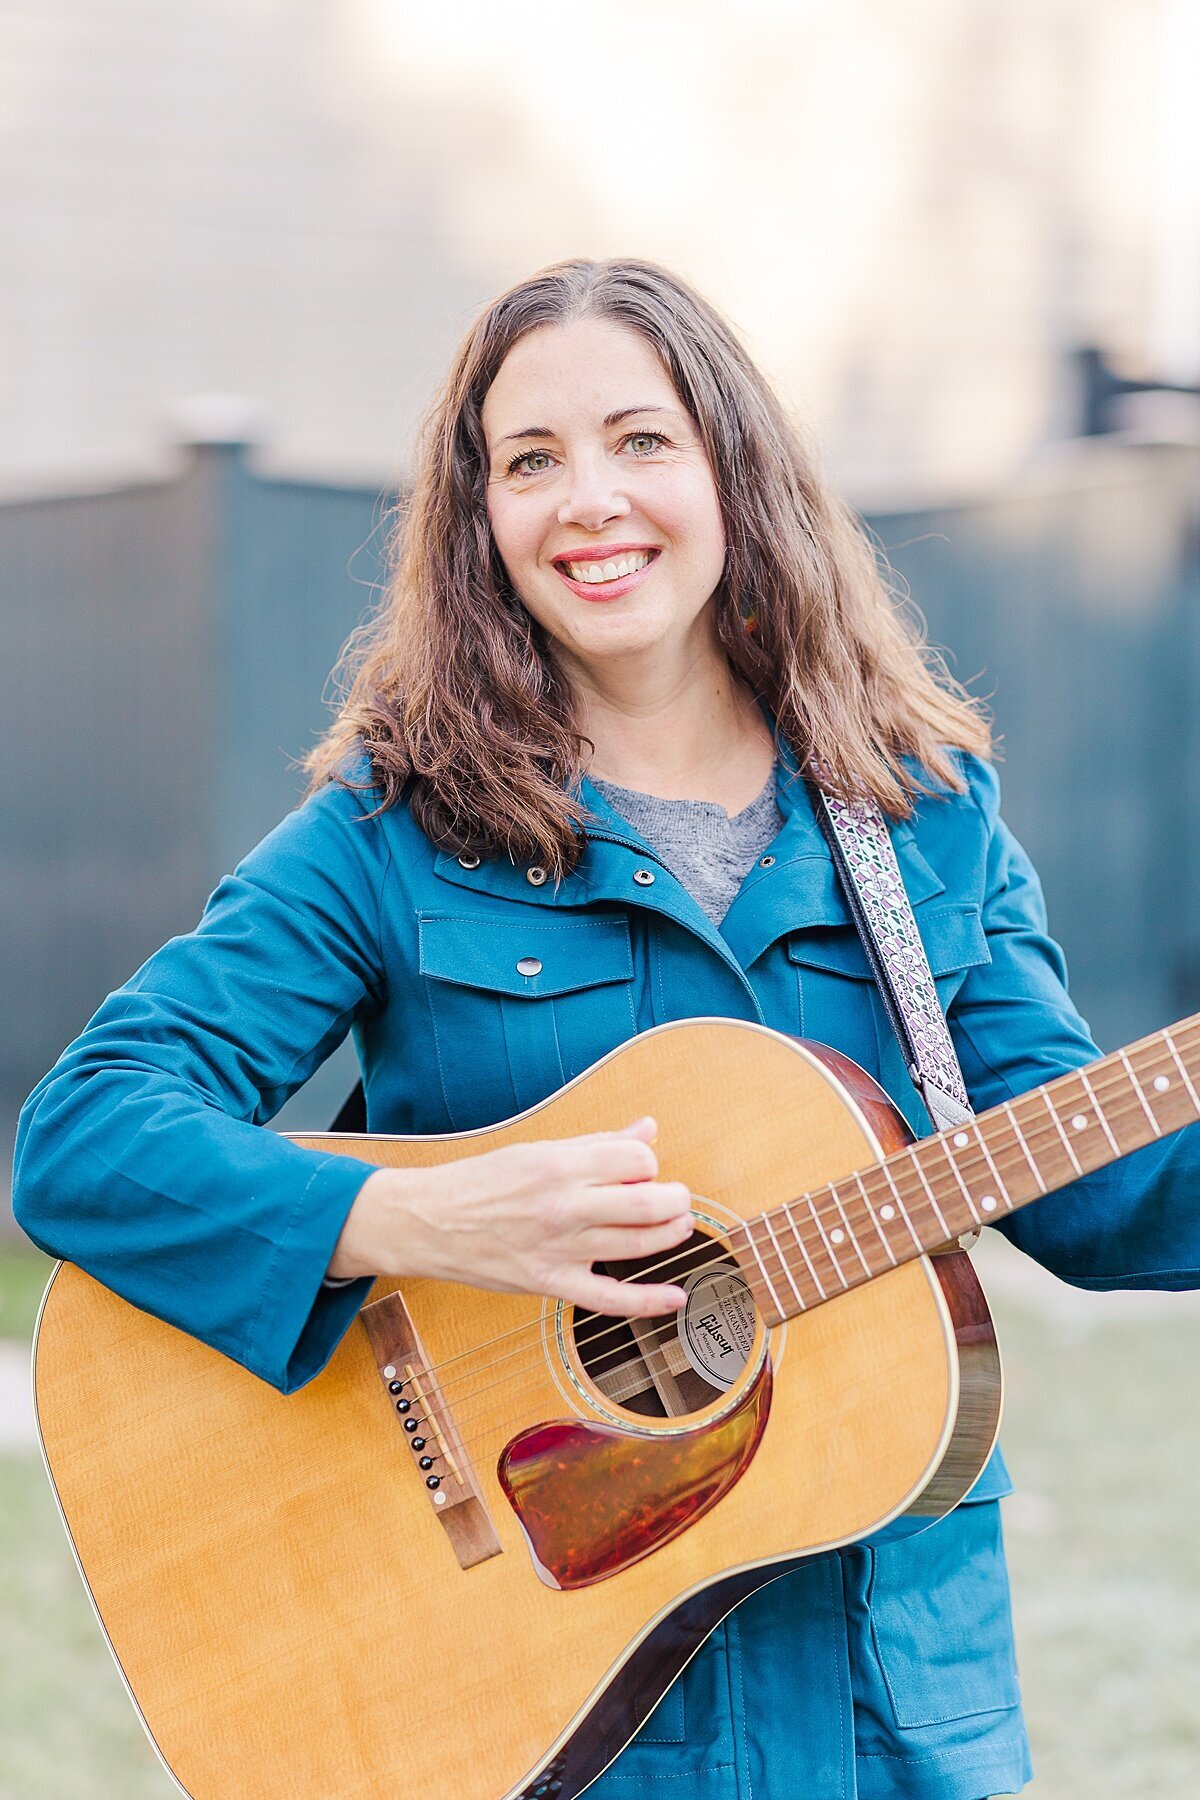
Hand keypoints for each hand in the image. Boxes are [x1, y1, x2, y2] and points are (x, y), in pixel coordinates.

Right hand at [326, 1117, 692, 1316]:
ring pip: (637, 1245)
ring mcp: (558, 1248)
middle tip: (677, 1199)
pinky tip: (675, 1297)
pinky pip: (609, 1299)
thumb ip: (597, 1143)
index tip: (643, 1169)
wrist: (428, 1222)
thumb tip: (648, 1129)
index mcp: (559, 1165)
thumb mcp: (539, 1150)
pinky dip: (648, 1301)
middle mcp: (563, 1206)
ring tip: (678, 1226)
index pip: (635, 1159)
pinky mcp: (549, 1283)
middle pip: (646, 1203)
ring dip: (670, 1234)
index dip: (649, 1162)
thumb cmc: (481, 1182)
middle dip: (675, 1200)